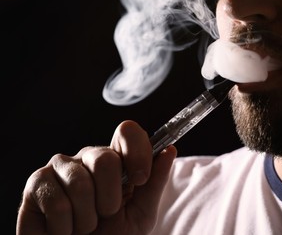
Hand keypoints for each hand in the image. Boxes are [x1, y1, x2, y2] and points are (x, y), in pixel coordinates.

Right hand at [16, 120, 176, 234]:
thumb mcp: (141, 213)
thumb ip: (155, 183)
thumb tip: (169, 150)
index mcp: (116, 160)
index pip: (128, 132)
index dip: (137, 151)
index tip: (140, 178)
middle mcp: (88, 157)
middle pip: (104, 158)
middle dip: (110, 197)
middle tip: (106, 214)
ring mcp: (60, 166)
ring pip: (79, 182)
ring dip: (87, 218)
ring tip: (84, 225)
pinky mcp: (37, 183)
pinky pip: (56, 203)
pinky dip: (65, 228)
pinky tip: (65, 230)